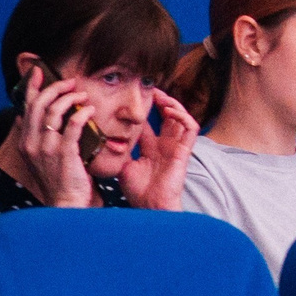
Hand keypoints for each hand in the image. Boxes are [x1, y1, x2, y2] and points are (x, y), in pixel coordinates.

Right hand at [12, 67, 96, 208]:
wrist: (66, 203)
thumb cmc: (61, 177)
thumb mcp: (44, 156)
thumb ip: (42, 136)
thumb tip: (41, 116)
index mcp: (27, 142)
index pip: (26, 108)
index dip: (33, 87)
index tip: (40, 71)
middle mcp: (32, 144)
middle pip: (39, 105)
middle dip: (56, 88)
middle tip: (71, 81)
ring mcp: (47, 149)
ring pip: (54, 111)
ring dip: (71, 98)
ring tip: (83, 95)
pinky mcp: (65, 153)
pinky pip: (73, 126)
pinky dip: (82, 113)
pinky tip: (91, 110)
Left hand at [119, 89, 197, 210]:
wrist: (149, 205)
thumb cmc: (137, 190)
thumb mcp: (123, 165)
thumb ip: (121, 151)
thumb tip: (104, 138)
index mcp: (151, 148)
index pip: (149, 123)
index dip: (144, 111)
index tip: (134, 98)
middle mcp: (165, 144)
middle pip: (167, 116)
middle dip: (160, 102)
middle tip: (150, 90)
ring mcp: (176, 146)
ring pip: (181, 118)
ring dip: (173, 105)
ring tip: (162, 96)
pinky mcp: (185, 150)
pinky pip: (190, 128)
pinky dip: (183, 117)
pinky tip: (171, 111)